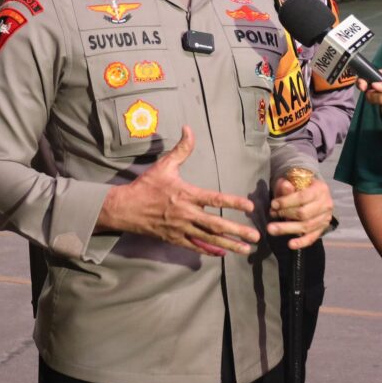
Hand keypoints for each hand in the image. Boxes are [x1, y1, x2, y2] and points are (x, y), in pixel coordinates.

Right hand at [97, 127, 259, 256]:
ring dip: (229, 245)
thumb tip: (188, 129)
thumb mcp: (164, 165)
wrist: (125, 208)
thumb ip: (181, 149)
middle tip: (256, 236)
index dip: (233, 203)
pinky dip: (209, 251)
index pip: (215, 199)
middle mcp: (186, 214)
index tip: (250, 207)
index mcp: (187, 194)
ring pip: (208, 239)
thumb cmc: (146, 186)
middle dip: (237, 231)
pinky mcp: (174, 239)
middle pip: (216, 225)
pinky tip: (223, 253)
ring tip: (246, 249)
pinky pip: (194, 246)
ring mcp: (180, 228)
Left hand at [268, 171, 333, 249]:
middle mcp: (326, 204)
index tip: (273, 204)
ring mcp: (325, 218)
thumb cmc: (301, 188)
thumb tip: (284, 185)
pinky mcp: (321, 229)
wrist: (313, 194)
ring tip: (272, 229)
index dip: (286, 201)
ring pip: (306, 226)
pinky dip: (301, 242)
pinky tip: (290, 244)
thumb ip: (289, 185)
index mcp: (320, 189)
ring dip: (287, 229)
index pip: (302, 197)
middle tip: (272, 214)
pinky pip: (312, 238)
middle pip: (304, 213)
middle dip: (285, 214)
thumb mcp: (294, 183)